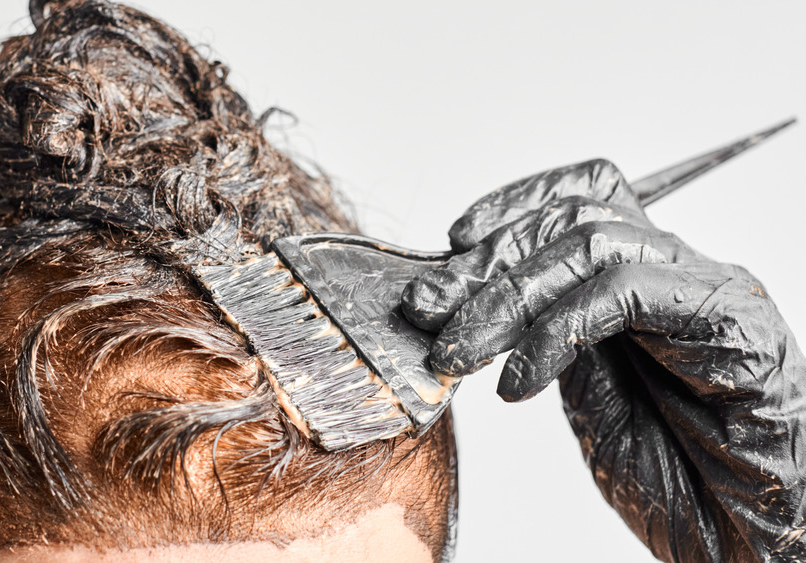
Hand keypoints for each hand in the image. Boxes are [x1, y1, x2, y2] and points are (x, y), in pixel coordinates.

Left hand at [401, 159, 805, 561]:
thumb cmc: (676, 477)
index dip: (510, 208)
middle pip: (571, 216)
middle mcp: (675, 271)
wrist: (746, 539)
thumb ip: (548, 339)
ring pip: (592, 243)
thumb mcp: (586, 396)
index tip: (451, 245)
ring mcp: (705, 289)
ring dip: (508, 296)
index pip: (578, 199)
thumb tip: (468, 307)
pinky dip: (557, 329)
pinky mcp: (730, 321)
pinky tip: (521, 380)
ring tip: (463, 354)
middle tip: (430, 312)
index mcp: (641, 280)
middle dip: (487, 263)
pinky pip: (626, 289)